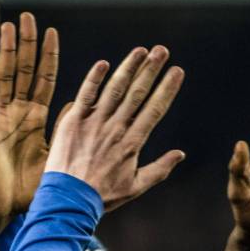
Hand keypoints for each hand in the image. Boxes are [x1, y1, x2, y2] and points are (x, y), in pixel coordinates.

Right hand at [0, 13, 58, 221]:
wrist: (4, 210)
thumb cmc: (29, 189)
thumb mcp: (55, 157)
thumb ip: (66, 131)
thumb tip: (81, 106)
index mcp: (34, 119)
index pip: (42, 80)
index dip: (46, 57)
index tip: (51, 32)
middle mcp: (16, 115)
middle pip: (21, 72)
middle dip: (25, 45)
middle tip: (29, 17)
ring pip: (3, 80)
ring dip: (5, 53)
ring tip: (8, 26)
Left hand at [45, 46, 184, 211]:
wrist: (69, 200)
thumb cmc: (102, 196)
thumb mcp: (135, 187)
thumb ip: (159, 169)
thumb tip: (180, 154)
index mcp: (132, 143)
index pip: (155, 109)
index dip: (167, 89)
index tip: (177, 71)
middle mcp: (116, 128)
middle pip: (137, 93)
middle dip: (152, 70)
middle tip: (163, 50)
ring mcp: (94, 123)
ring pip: (114, 89)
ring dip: (129, 67)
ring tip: (141, 50)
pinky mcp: (73, 121)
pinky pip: (85, 95)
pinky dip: (95, 78)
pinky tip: (105, 63)